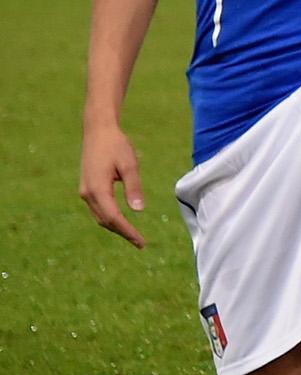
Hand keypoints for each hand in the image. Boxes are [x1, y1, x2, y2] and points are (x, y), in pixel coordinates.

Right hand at [78, 121, 146, 246]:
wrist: (98, 131)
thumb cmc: (116, 145)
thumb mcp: (130, 165)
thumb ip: (134, 188)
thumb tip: (138, 210)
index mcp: (97, 189)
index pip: (113, 218)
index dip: (127, 231)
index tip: (140, 242)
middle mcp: (88, 194)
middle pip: (105, 221)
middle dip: (122, 232)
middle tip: (140, 243)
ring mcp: (85, 191)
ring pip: (100, 216)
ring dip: (116, 227)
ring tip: (133, 235)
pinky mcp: (87, 188)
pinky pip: (98, 209)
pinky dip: (110, 218)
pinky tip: (122, 221)